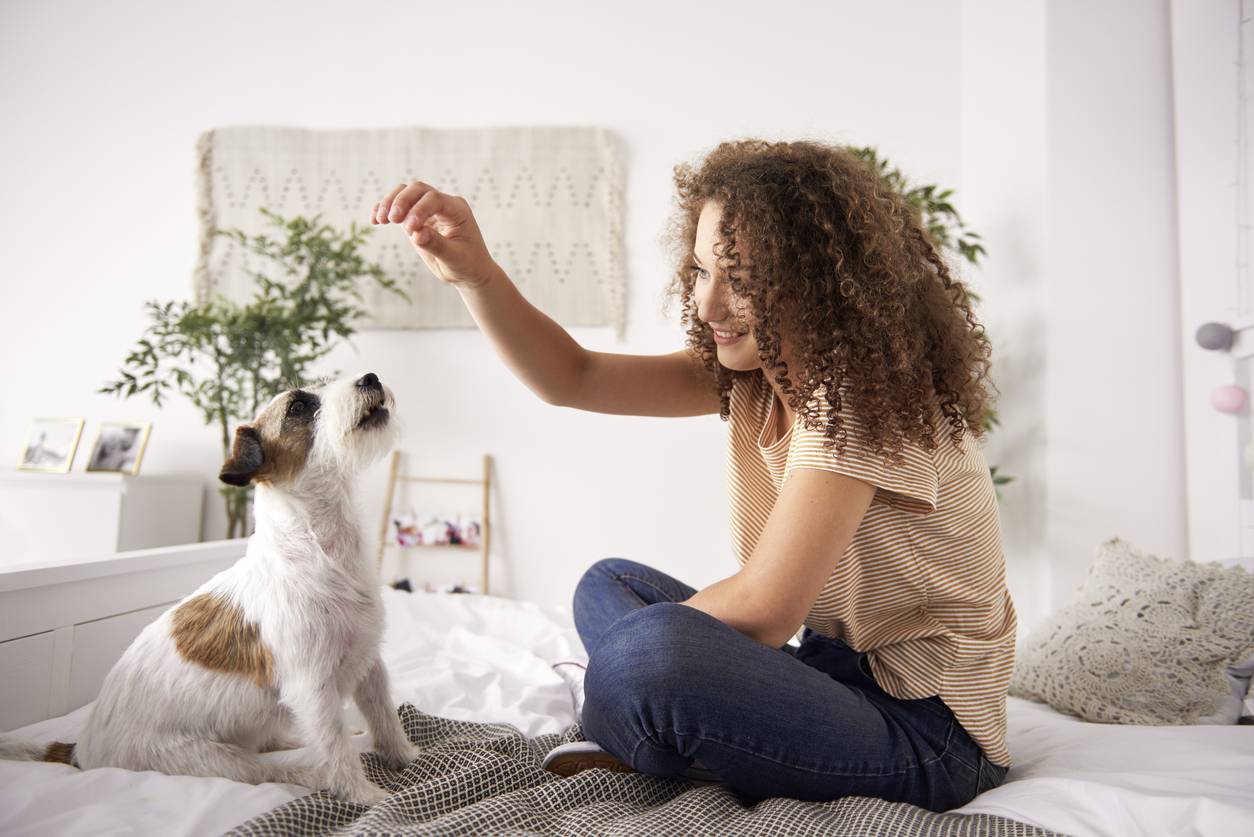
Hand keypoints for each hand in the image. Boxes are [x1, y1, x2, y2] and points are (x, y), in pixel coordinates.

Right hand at [371, 182, 499, 288]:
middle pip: (418, 189)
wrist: (468, 271)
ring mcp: (429, 209)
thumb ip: (436, 244)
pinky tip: (374, 220)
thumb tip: (416, 234)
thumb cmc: (466, 264)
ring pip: (405, 193)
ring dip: (390, 203)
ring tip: (380, 220)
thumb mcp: (454, 258)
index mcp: (457, 210)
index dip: (419, 209)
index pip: (435, 199)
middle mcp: (444, 204)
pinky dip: (385, 209)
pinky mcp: (416, 217)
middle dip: (401, 201)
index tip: (409, 229)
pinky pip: (398, 206)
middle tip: (390, 220)